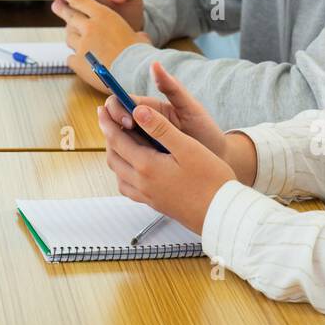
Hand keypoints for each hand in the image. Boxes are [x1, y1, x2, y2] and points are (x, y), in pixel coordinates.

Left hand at [48, 0, 149, 85]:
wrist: (135, 73)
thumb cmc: (139, 54)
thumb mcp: (139, 36)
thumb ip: (133, 33)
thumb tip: (139, 36)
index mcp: (103, 16)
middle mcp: (89, 27)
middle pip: (69, 15)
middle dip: (61, 9)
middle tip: (56, 5)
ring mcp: (81, 45)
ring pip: (69, 38)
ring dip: (74, 38)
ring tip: (80, 42)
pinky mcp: (78, 62)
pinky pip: (71, 58)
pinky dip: (77, 60)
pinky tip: (85, 63)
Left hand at [97, 75, 237, 234]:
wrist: (222, 214)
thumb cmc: (211, 179)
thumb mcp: (187, 147)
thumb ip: (160, 128)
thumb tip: (138, 111)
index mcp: (147, 166)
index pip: (117, 140)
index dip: (108, 123)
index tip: (101, 110)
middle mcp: (142, 183)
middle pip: (114, 157)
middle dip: (109, 137)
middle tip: (109, 121)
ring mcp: (147, 196)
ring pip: (119, 173)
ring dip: (115, 154)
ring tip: (120, 140)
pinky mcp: (154, 203)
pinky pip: (128, 187)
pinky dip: (124, 172)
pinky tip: (134, 166)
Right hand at [102, 61, 228, 160]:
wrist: (218, 159)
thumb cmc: (205, 130)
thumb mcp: (190, 108)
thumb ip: (173, 88)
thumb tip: (155, 64)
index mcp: (148, 108)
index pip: (119, 101)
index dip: (117, 110)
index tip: (129, 123)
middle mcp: (141, 124)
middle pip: (112, 121)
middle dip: (113, 130)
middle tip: (132, 144)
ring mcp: (141, 143)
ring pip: (116, 142)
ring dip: (119, 147)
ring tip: (139, 159)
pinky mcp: (144, 161)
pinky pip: (126, 160)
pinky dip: (126, 162)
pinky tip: (140, 169)